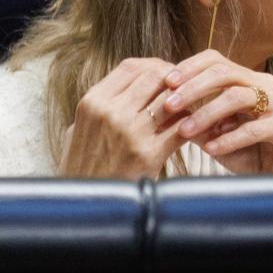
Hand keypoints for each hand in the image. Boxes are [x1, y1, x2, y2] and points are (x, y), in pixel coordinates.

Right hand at [61, 57, 187, 177]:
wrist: (86, 206)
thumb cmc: (83, 167)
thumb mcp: (80, 129)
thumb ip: (100, 106)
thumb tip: (124, 85)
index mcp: (92, 102)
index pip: (130, 66)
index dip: (153, 66)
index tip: (165, 74)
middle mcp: (110, 112)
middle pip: (154, 76)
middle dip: (174, 80)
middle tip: (185, 89)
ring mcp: (130, 132)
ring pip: (171, 99)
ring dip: (186, 101)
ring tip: (191, 108)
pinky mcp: (149, 154)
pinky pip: (181, 128)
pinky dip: (191, 125)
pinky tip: (192, 129)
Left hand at [159, 49, 272, 174]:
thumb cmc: (250, 153)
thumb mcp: (216, 135)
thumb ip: (195, 120)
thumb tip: (163, 110)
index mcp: (248, 81)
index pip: (217, 61)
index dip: (190, 68)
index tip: (166, 82)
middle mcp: (265, 86)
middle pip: (225, 73)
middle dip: (193, 88)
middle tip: (169, 105)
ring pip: (238, 97)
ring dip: (206, 113)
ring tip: (184, 131)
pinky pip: (254, 129)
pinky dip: (229, 139)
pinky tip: (211, 149)